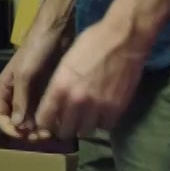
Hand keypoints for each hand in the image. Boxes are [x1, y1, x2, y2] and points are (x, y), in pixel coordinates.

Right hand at [0, 23, 69, 139]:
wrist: (58, 30)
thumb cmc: (36, 48)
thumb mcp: (25, 73)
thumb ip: (20, 99)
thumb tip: (18, 125)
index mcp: (5, 88)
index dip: (8, 128)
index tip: (24, 134)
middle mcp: (17, 93)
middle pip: (16, 120)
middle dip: (27, 131)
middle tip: (43, 136)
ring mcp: (33, 92)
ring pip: (32, 118)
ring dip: (40, 128)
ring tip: (53, 132)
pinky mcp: (48, 90)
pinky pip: (45, 111)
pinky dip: (50, 119)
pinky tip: (59, 123)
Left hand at [32, 11, 151, 139]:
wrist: (124, 38)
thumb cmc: (92, 42)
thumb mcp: (65, 62)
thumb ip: (59, 86)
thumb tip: (55, 104)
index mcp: (60, 87)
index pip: (45, 119)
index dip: (46, 121)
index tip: (49, 119)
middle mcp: (77, 101)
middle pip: (65, 131)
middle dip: (64, 127)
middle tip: (68, 119)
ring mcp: (98, 107)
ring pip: (85, 131)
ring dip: (84, 125)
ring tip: (86, 115)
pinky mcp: (117, 109)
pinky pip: (105, 126)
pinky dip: (102, 122)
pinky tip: (102, 111)